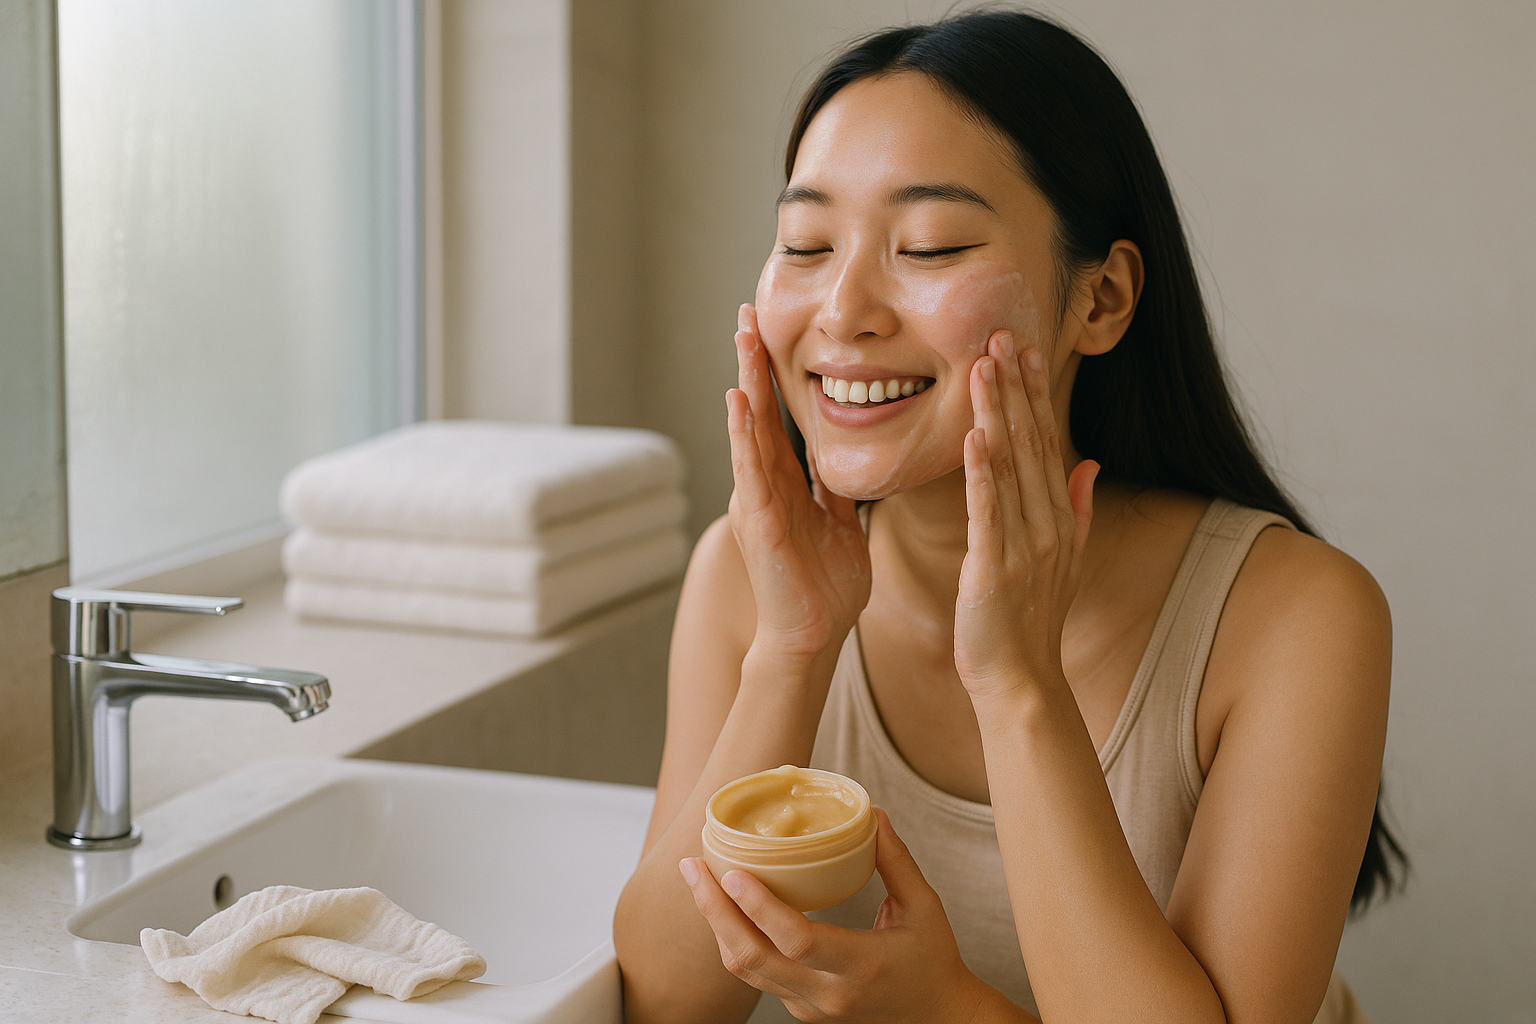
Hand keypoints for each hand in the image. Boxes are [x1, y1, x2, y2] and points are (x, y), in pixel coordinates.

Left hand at [679, 810, 996, 1023]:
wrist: (939, 1020)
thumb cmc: (934, 961)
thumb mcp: (925, 907)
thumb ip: (896, 862)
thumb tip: (873, 815)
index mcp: (861, 967)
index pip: (798, 940)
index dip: (759, 907)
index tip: (733, 872)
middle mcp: (828, 994)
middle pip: (752, 959)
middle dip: (714, 911)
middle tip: (692, 867)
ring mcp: (810, 1008)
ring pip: (746, 971)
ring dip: (718, 925)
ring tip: (700, 881)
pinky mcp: (801, 1011)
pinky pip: (757, 976)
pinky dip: (736, 940)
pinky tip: (727, 908)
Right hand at [727, 304, 870, 661]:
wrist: (813, 636)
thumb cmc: (827, 588)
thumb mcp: (839, 524)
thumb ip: (836, 490)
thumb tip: (845, 458)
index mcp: (790, 484)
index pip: (781, 419)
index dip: (776, 377)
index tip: (772, 334)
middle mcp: (768, 486)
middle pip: (759, 413)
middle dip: (754, 363)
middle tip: (747, 314)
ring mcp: (760, 501)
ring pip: (750, 431)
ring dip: (746, 383)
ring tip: (741, 340)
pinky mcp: (761, 522)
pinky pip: (751, 471)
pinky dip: (743, 436)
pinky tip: (738, 402)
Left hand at [954, 331, 1097, 698]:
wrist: (1022, 681)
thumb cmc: (1030, 623)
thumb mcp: (1063, 560)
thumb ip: (1076, 508)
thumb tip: (1087, 462)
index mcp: (1057, 519)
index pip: (1048, 443)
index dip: (1037, 394)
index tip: (1026, 348)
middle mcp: (1046, 525)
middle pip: (1032, 443)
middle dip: (1017, 386)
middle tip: (1003, 333)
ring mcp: (1023, 545)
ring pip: (1010, 467)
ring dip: (997, 413)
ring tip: (984, 366)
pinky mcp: (994, 567)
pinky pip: (988, 512)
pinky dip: (981, 473)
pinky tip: (974, 437)